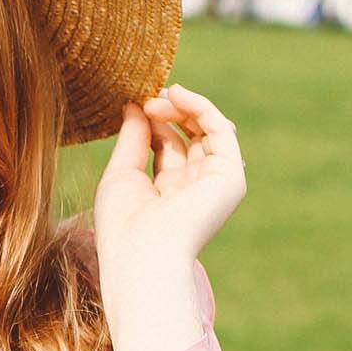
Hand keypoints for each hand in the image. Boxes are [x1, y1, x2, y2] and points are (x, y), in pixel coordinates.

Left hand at [92, 85, 244, 320]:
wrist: (143, 255)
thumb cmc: (124, 226)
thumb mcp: (121, 174)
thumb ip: (132, 139)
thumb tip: (135, 105)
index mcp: (169, 194)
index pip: (168, 146)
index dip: (155, 120)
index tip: (136, 103)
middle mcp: (195, 189)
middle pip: (190, 136)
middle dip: (170, 111)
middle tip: (148, 98)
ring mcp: (215, 183)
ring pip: (209, 129)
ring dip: (184, 106)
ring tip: (159, 96)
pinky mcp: (230, 177)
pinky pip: (221, 130)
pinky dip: (201, 108)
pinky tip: (177, 95)